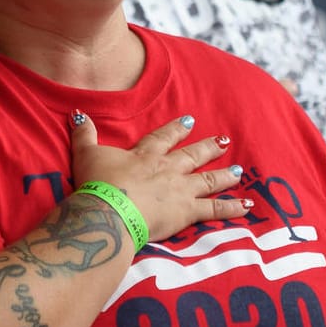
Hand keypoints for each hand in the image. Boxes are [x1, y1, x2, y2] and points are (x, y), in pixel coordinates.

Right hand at [72, 113, 249, 243]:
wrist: (109, 210)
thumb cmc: (97, 183)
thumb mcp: (86, 154)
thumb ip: (84, 134)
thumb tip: (78, 114)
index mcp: (145, 154)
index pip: (165, 138)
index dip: (177, 129)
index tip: (190, 120)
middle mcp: (168, 169)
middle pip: (193, 156)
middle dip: (208, 147)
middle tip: (224, 141)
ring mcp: (180, 190)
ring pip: (209, 180)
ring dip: (225, 175)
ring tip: (239, 171)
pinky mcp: (187, 212)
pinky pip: (215, 210)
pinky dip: (232, 208)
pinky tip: (248, 207)